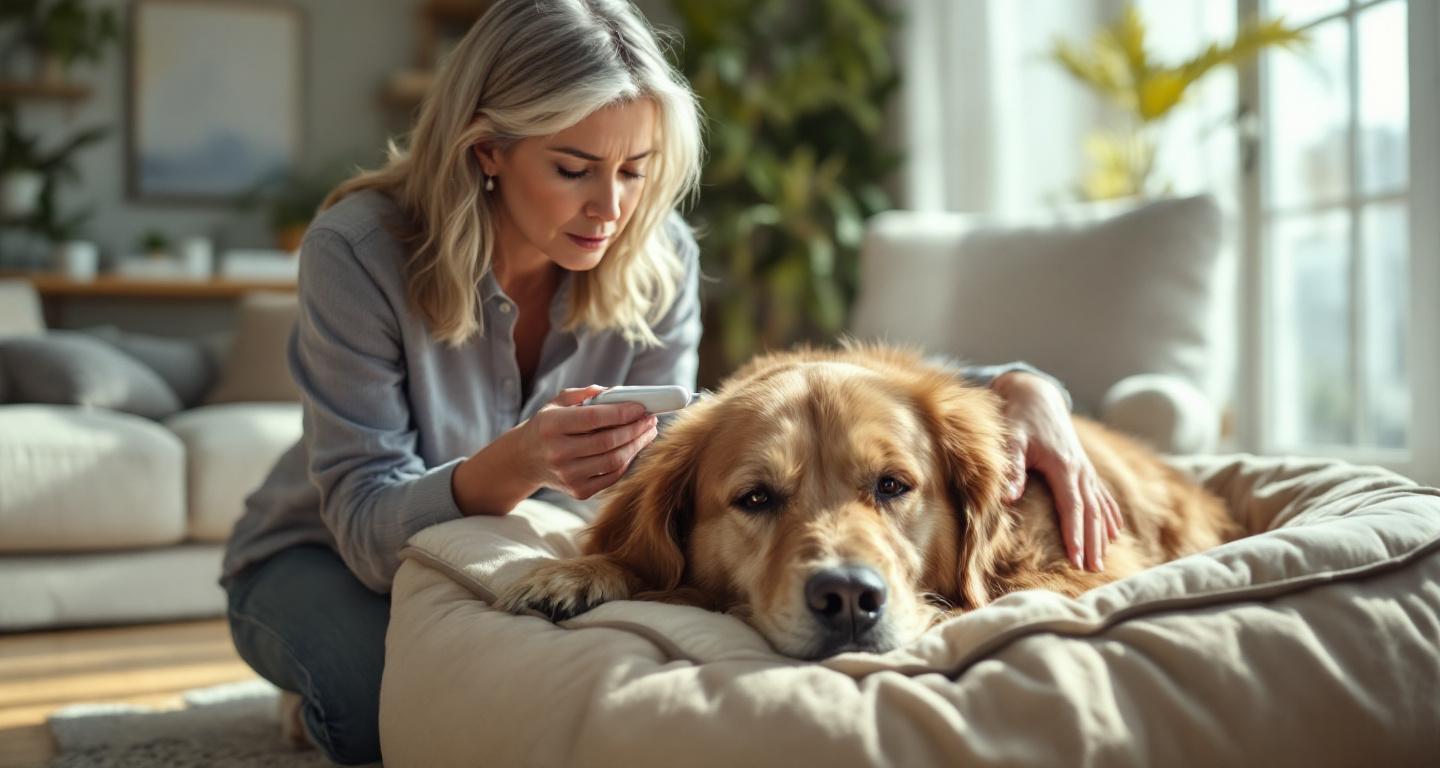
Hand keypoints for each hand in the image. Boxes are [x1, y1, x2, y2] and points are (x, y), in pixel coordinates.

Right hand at [515, 386, 658, 499]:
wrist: (526, 460)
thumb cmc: (548, 426)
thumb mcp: (558, 403)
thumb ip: (586, 394)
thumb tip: (618, 392)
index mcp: (551, 426)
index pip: (593, 418)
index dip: (622, 412)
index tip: (642, 407)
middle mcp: (557, 452)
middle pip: (608, 441)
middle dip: (635, 429)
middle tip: (650, 418)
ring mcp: (567, 475)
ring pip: (614, 460)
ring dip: (637, 445)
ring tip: (647, 431)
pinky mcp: (578, 491)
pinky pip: (612, 476)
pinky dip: (628, 460)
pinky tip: (634, 447)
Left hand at [992, 372, 1121, 571]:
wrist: (1036, 393)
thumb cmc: (1019, 417)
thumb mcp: (1011, 438)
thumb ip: (1012, 468)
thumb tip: (1008, 498)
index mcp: (1064, 465)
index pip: (1072, 507)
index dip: (1075, 534)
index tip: (1076, 558)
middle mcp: (1080, 469)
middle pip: (1091, 512)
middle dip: (1092, 542)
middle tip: (1093, 571)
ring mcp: (1085, 468)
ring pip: (1099, 506)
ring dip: (1102, 533)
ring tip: (1102, 560)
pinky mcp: (1083, 467)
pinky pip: (1101, 495)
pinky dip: (1108, 515)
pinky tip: (1114, 533)